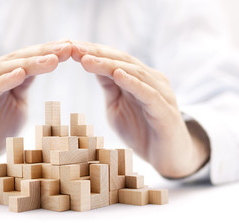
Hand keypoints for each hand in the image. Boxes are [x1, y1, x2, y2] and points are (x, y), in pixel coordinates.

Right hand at [0, 40, 71, 177]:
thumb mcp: (17, 104)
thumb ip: (25, 85)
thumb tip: (44, 64)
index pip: (24, 58)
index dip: (47, 51)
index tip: (70, 46)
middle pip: (15, 60)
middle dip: (42, 53)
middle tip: (67, 48)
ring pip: (1, 71)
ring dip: (28, 64)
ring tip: (51, 59)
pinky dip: (3, 81)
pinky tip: (20, 74)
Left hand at [72, 41, 209, 177]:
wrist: (168, 159)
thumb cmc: (141, 131)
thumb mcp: (117, 107)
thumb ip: (109, 87)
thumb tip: (91, 64)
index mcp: (139, 79)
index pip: (114, 60)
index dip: (93, 52)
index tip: (69, 47)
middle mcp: (152, 81)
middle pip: (123, 61)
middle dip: (96, 54)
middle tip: (73, 48)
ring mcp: (161, 94)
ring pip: (134, 73)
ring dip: (109, 65)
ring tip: (87, 59)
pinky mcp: (166, 112)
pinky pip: (149, 94)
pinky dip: (133, 83)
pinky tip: (118, 75)